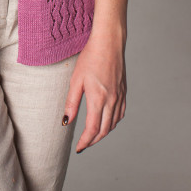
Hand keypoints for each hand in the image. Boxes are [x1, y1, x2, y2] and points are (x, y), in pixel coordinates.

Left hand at [62, 31, 126, 152]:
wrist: (109, 43)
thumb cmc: (90, 58)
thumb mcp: (76, 80)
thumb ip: (72, 103)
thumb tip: (66, 121)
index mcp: (98, 99)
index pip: (92, 129)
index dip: (85, 142)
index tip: (79, 148)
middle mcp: (112, 101)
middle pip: (104, 130)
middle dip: (93, 140)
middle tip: (84, 144)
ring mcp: (120, 97)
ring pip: (114, 124)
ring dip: (103, 133)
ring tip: (93, 135)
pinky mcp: (124, 92)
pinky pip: (120, 114)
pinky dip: (113, 122)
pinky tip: (107, 121)